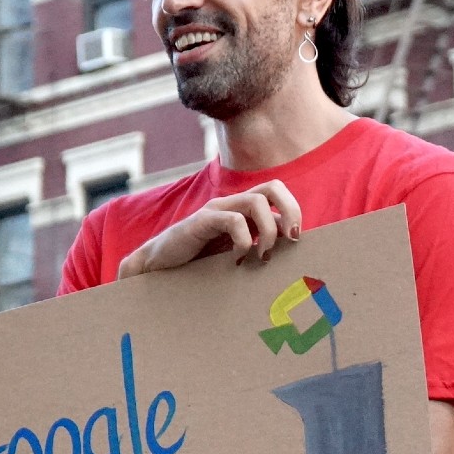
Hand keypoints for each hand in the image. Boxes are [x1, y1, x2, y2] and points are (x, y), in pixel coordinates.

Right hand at [117, 181, 301, 279]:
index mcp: (242, 210)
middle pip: (273, 187)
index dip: (293, 211)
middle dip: (290, 210)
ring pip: (256, 201)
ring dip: (268, 230)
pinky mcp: (201, 222)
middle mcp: (231, 205)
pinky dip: (243, 240)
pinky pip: (232, 220)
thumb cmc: (198, 264)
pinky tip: (237, 259)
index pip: (277, 194)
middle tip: (291, 238)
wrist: (158, 267)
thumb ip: (258, 248)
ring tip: (263, 255)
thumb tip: (289, 254)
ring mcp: (216, 211)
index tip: (296, 239)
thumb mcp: (235, 255)